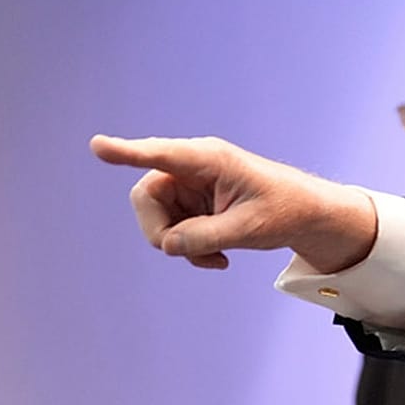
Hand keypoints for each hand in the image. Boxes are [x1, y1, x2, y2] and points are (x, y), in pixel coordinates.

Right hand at [91, 135, 376, 271]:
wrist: (306, 216)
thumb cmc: (285, 210)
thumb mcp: (248, 229)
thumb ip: (204, 237)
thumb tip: (167, 245)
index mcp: (209, 159)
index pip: (161, 154)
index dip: (126, 152)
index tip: (98, 146)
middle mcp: (192, 166)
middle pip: (146, 198)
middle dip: (160, 231)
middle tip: (187, 252)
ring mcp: (189, 185)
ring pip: (156, 218)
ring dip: (179, 244)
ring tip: (215, 256)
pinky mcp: (192, 203)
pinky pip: (171, 229)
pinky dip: (188, 248)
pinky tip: (217, 258)